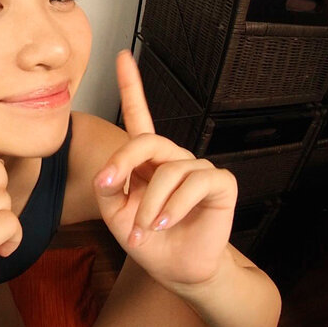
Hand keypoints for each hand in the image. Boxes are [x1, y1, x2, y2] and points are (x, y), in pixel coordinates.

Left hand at [93, 51, 238, 287]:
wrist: (177, 270)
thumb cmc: (147, 240)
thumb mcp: (116, 214)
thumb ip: (109, 189)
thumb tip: (107, 172)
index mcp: (147, 161)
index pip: (140, 116)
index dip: (132, 86)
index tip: (122, 56)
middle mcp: (173, 158)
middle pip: (147, 141)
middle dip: (124, 161)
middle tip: (109, 186)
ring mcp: (197, 168)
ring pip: (167, 171)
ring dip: (149, 205)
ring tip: (144, 230)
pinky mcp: (220, 182)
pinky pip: (193, 183)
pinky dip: (173, 207)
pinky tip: (165, 225)